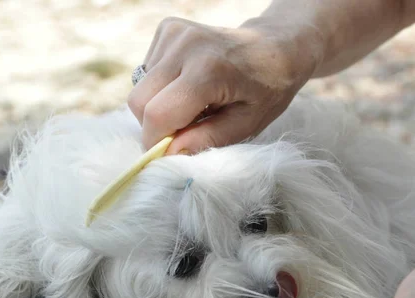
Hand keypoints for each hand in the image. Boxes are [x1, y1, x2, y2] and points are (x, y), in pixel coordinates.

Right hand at [128, 17, 322, 153]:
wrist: (275, 47)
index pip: (158, 114)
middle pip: (139, 101)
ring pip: (140, 88)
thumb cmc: (266, 89)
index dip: (156, 141)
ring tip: (193, 104)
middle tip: (184, 131)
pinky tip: (188, 84)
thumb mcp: (246, 124)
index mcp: (208, 70)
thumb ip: (206, 140)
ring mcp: (174, 32)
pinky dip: (161, 88)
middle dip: (154, 126)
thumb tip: (168, 152)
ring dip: (159, 105)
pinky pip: (146, 72)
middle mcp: (185, 45)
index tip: (169, 153)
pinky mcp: (168, 28)